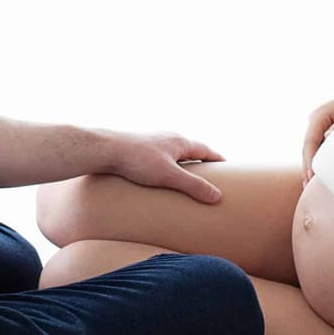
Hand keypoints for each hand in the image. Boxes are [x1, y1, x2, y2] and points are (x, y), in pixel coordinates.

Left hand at [102, 131, 226, 203]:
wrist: (106, 149)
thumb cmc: (138, 161)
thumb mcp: (169, 176)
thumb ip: (193, 186)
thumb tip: (218, 197)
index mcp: (180, 142)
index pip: (206, 150)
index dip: (217, 159)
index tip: (227, 167)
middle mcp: (168, 138)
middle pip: (191, 150)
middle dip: (201, 161)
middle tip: (210, 174)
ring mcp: (153, 141)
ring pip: (174, 152)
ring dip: (183, 163)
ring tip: (187, 176)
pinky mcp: (139, 147)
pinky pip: (160, 157)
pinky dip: (167, 165)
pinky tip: (160, 175)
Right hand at [302, 90, 333, 183]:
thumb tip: (327, 137)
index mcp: (320, 115)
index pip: (310, 141)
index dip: (310, 160)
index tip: (311, 177)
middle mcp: (315, 120)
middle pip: (307, 147)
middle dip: (307, 167)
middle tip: (307, 189)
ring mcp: (318, 126)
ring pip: (311, 149)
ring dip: (311, 166)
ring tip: (309, 188)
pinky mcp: (324, 130)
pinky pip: (318, 148)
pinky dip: (318, 161)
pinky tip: (316, 178)